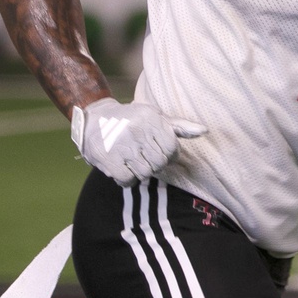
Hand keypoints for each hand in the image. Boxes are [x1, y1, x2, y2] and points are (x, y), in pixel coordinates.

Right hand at [73, 98, 205, 186]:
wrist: (94, 120)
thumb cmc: (131, 120)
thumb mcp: (155, 117)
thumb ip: (180, 126)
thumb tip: (204, 130)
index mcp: (151, 119)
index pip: (171, 149)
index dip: (168, 155)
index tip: (159, 151)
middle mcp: (137, 130)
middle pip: (159, 163)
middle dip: (155, 164)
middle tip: (144, 157)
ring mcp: (122, 145)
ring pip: (145, 173)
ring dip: (141, 172)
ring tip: (133, 161)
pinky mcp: (108, 159)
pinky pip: (128, 180)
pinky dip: (127, 179)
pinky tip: (123, 168)